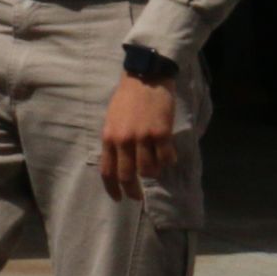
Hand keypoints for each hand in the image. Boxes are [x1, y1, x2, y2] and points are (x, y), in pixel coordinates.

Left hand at [98, 74, 177, 201]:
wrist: (145, 77)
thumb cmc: (127, 98)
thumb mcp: (112, 121)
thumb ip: (114, 141)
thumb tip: (118, 162)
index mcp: (109, 138)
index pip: (107, 171)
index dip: (112, 188)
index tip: (118, 198)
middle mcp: (124, 141)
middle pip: (127, 176)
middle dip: (132, 191)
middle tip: (137, 196)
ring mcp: (143, 138)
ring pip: (149, 170)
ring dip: (153, 173)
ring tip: (156, 167)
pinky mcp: (161, 133)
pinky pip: (166, 157)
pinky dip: (168, 161)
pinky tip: (169, 156)